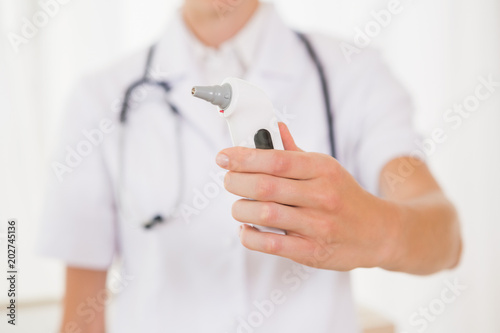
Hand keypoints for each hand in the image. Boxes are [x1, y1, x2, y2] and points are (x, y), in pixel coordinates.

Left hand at [215, 123, 401, 270]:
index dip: (243, 157)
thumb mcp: (326, 168)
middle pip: (264, 186)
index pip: (276, 160)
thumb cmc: (344, 196)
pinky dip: (249, 235)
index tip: (224, 156)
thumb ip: (295, 152)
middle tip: (228, 180)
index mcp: (322, 169)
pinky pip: (270, 244)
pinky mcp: (312, 251)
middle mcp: (320, 196)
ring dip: (240, 209)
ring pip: (263, 214)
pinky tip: (247, 228)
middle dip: (236, 181)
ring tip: (238, 206)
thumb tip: (273, 126)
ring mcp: (317, 225)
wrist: (378, 232)